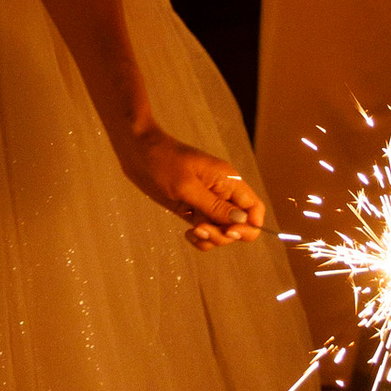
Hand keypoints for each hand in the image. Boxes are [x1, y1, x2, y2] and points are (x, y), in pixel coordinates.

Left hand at [125, 126, 264, 249]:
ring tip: (192, 231)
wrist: (136, 152)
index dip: (249, 226)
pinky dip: (200, 238)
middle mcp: (222, 193)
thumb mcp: (187, 186)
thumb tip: (242, 222)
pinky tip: (187, 235)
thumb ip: (214, 206)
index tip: (230, 232)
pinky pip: (206, 231)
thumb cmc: (162, 161)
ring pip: (221, 231)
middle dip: (224, 234)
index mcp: (228, 181)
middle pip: (239, 225)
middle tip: (200, 228)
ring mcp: (207, 202)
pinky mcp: (192, 210)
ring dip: (210, 238)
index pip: (254, 209)